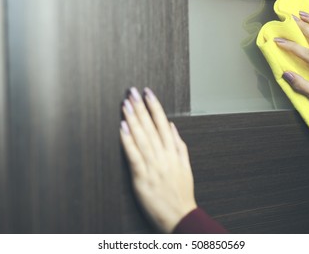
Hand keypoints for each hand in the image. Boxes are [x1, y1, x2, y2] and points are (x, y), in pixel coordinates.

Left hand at [120, 87, 196, 232]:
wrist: (180, 217)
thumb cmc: (182, 193)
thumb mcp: (186, 166)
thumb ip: (179, 145)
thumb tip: (171, 126)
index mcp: (173, 152)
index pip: (163, 123)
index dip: (155, 106)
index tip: (148, 92)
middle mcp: (163, 156)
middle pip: (150, 127)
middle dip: (140, 107)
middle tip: (132, 91)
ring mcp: (152, 166)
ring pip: (141, 138)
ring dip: (133, 119)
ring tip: (126, 104)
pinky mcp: (142, 178)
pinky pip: (134, 156)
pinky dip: (128, 141)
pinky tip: (122, 128)